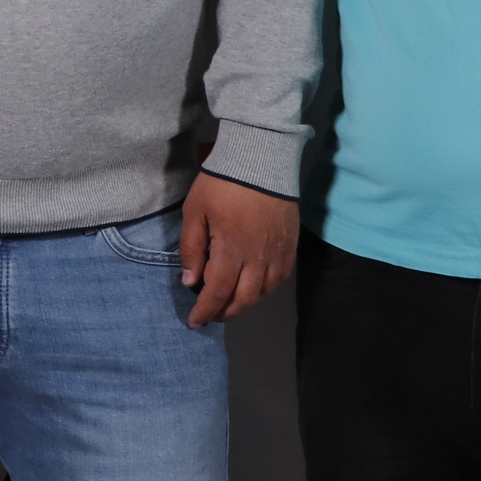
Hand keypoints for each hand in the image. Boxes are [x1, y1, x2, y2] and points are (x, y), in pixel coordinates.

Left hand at [178, 175, 294, 327]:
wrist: (261, 159)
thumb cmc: (222, 183)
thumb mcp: (195, 212)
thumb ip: (191, 249)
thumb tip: (191, 282)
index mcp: (232, 249)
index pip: (218, 292)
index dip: (206, 311)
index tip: (194, 322)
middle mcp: (258, 257)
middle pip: (243, 299)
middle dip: (225, 313)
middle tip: (210, 316)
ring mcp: (278, 253)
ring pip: (263, 292)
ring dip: (245, 304)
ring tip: (229, 305)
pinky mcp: (290, 246)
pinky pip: (280, 278)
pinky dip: (265, 290)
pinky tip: (253, 288)